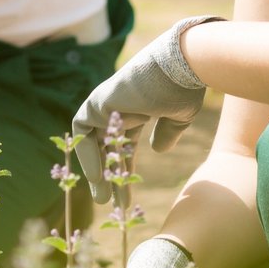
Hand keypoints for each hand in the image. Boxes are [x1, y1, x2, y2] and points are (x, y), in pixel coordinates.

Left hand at [72, 15, 221, 202]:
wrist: (185, 64)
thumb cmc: (186, 86)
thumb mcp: (179, 115)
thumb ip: (168, 132)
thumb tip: (159, 150)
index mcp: (137, 108)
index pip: (123, 143)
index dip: (123, 168)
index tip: (125, 194)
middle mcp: (119, 106)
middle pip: (106, 147)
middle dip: (106, 176)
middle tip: (108, 203)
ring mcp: (107, 102)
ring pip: (91, 141)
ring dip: (95, 171)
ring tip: (104, 200)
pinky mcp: (99, 101)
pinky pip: (82, 131)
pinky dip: (87, 153)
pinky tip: (99, 178)